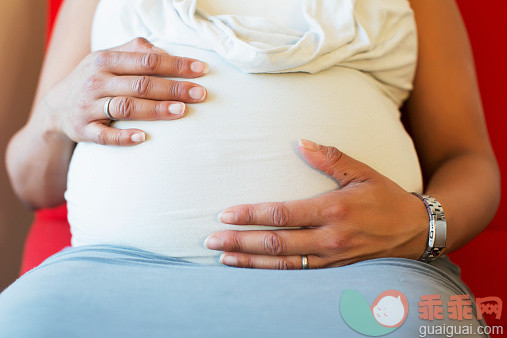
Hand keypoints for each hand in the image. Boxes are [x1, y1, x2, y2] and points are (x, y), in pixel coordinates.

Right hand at [43, 37, 208, 145]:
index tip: (201, 70)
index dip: (176, 65)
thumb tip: (165, 52)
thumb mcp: (107, 58)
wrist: (56, 108)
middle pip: (141, 84)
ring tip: (182, 111)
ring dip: (156, 109)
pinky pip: (105, 136)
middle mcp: (97, 81)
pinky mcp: (84, 130)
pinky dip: (124, 137)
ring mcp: (89, 107)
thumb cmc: (93, 80)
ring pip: (127, 107)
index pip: (147, 60)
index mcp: (105, 60)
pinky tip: (144, 137)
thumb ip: (135, 51)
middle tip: (200, 94)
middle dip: (173, 88)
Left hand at [205, 139, 429, 268]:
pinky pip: (296, 273)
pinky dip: (270, 272)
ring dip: (250, 260)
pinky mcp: (332, 269)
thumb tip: (300, 142)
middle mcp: (329, 238)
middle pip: (276, 243)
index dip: (252, 215)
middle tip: (211, 239)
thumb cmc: (386, 197)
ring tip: (223, 257)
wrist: (416, 231)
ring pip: (282, 264)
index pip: (283, 214)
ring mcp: (330, 257)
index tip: (227, 213)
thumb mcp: (363, 171)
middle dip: (241, 241)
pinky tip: (252, 268)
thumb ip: (330, 158)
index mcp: (334, 210)